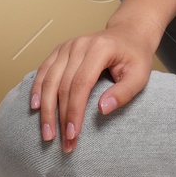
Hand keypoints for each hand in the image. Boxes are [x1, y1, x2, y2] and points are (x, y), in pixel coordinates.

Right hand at [31, 17, 156, 153]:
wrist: (128, 33)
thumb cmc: (135, 56)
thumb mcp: (140, 75)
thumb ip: (124, 92)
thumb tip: (102, 109)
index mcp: (100, 49)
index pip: (81, 84)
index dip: (74, 111)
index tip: (73, 134)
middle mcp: (80, 45)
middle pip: (63, 84)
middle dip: (60, 117)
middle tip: (63, 143)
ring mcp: (67, 46)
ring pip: (49, 79)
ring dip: (46, 109)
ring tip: (47, 133)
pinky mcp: (60, 50)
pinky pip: (44, 70)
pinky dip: (37, 89)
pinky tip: (35, 107)